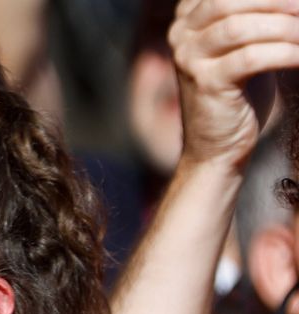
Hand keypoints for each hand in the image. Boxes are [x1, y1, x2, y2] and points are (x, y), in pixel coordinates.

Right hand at [170, 0, 298, 167]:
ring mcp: (188, 59)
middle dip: (276, 2)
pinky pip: (251, 58)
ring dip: (285, 28)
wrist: (217, 145)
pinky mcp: (205, 84)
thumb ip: (255, 17)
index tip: (293, 5)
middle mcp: (181, 35)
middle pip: (227, 0)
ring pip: (240, 27)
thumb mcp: (243, 45)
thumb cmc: (239, 92)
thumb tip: (293, 3)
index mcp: (187, 18)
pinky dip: (286, 54)